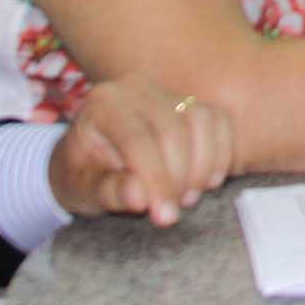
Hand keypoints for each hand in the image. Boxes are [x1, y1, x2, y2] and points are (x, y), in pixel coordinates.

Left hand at [47, 76, 232, 227]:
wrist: (92, 156)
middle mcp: (137, 88)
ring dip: (203, 166)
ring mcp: (168, 91)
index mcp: (103, 103)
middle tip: (173, 212)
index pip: (137, 139)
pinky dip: (221, 153)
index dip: (156, 179)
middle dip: (179, 177)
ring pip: (202, 120)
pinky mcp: (192, 103)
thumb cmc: (85, 174)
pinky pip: (219, 122)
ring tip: (186, 197)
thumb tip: (139, 197)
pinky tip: (207, 181)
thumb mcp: (83, 189)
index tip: (164, 216)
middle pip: (174, 130)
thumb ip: (109, 191)